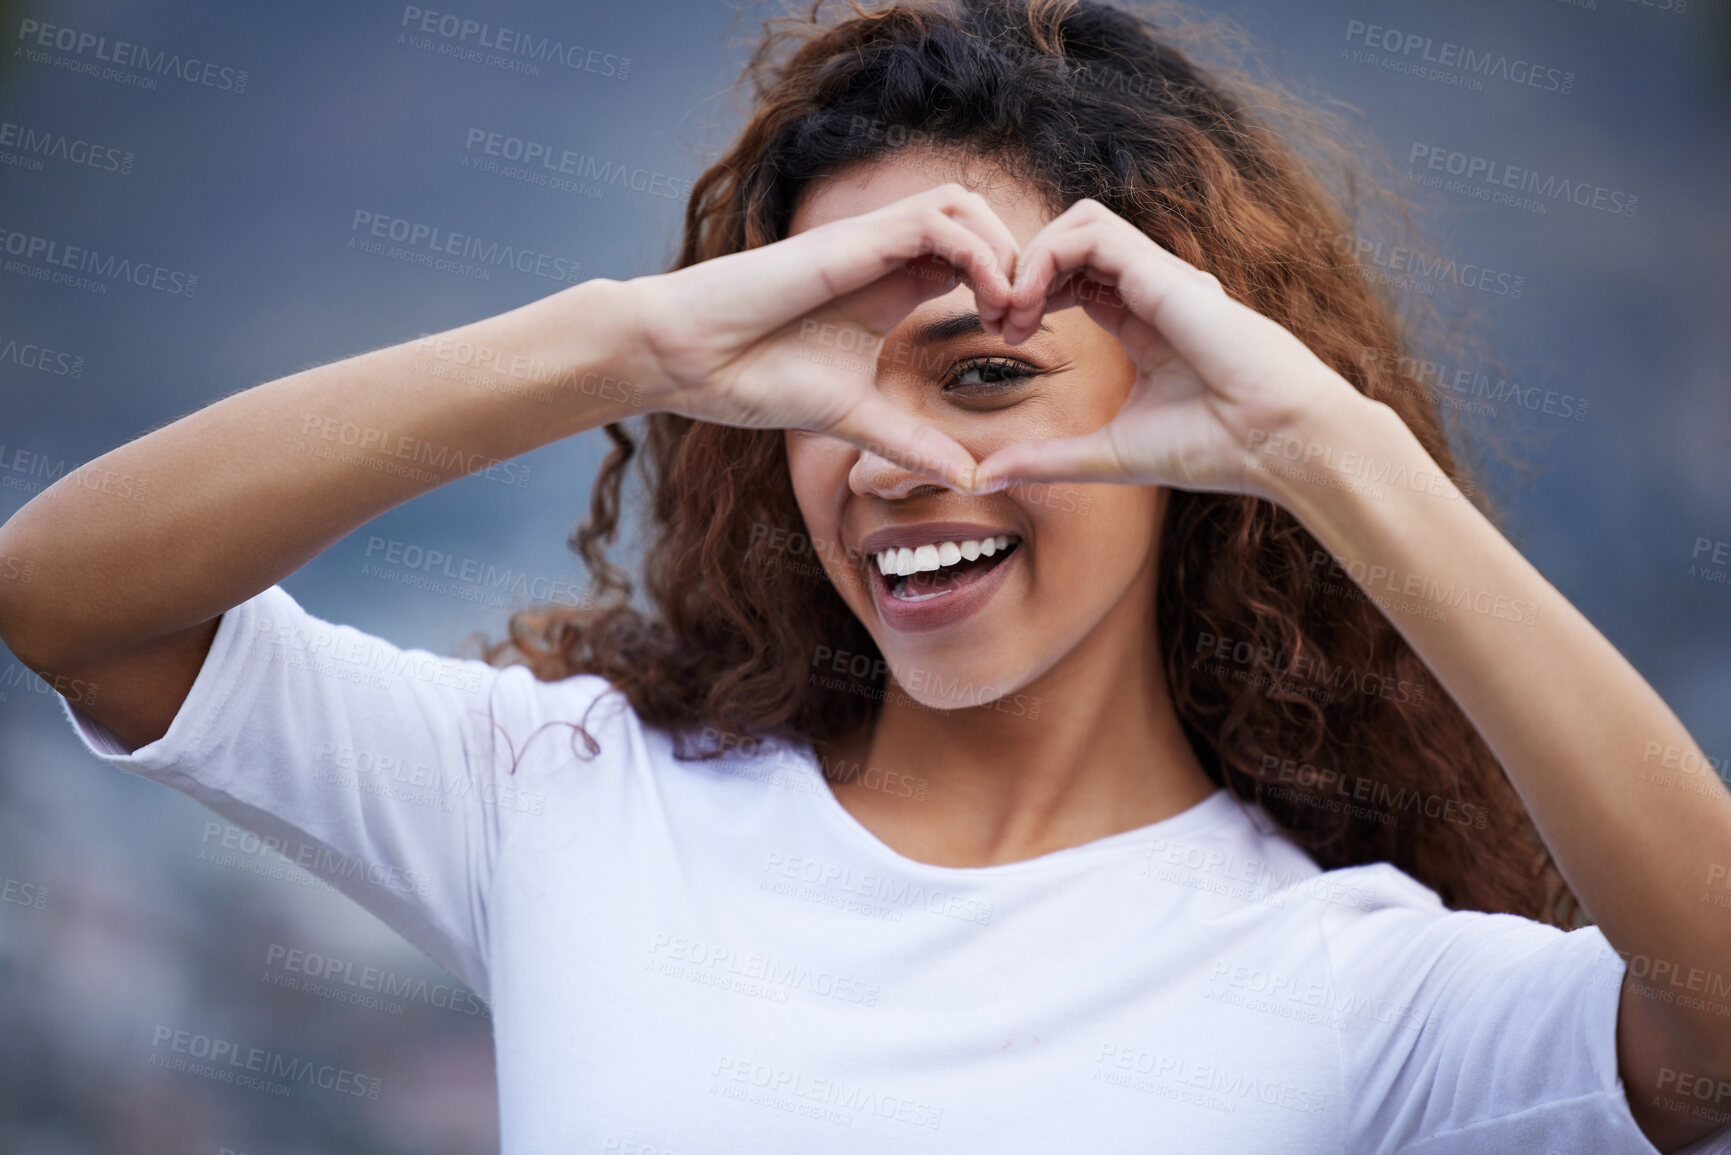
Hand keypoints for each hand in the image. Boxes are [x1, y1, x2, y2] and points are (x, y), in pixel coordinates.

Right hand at [624, 184, 1020, 490]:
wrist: (689, 361)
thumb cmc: (755, 380)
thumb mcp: (856, 419)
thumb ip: (913, 442)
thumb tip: (971, 479)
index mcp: (888, 287)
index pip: (970, 256)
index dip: (1009, 286)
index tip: (1022, 339)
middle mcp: (883, 256)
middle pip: (978, 218)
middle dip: (1018, 262)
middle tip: (1028, 324)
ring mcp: (867, 242)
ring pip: (962, 203)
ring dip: (1003, 249)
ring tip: (1010, 312)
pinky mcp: (851, 241)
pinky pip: (935, 219)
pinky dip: (977, 251)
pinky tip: (987, 303)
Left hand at [972, 199, 1366, 498]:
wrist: (1276, 443)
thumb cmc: (1212, 450)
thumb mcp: (1105, 455)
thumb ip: (1045, 460)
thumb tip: (984, 479)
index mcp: (1144, 321)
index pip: (1075, 277)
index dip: (1029, 295)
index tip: (1001, 336)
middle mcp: (1153, 290)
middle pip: (1073, 241)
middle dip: (1021, 270)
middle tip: (994, 318)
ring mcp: (1161, 276)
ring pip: (1081, 223)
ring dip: (1031, 256)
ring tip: (1010, 309)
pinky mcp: (1163, 274)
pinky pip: (1091, 234)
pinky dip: (1047, 257)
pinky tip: (1029, 304)